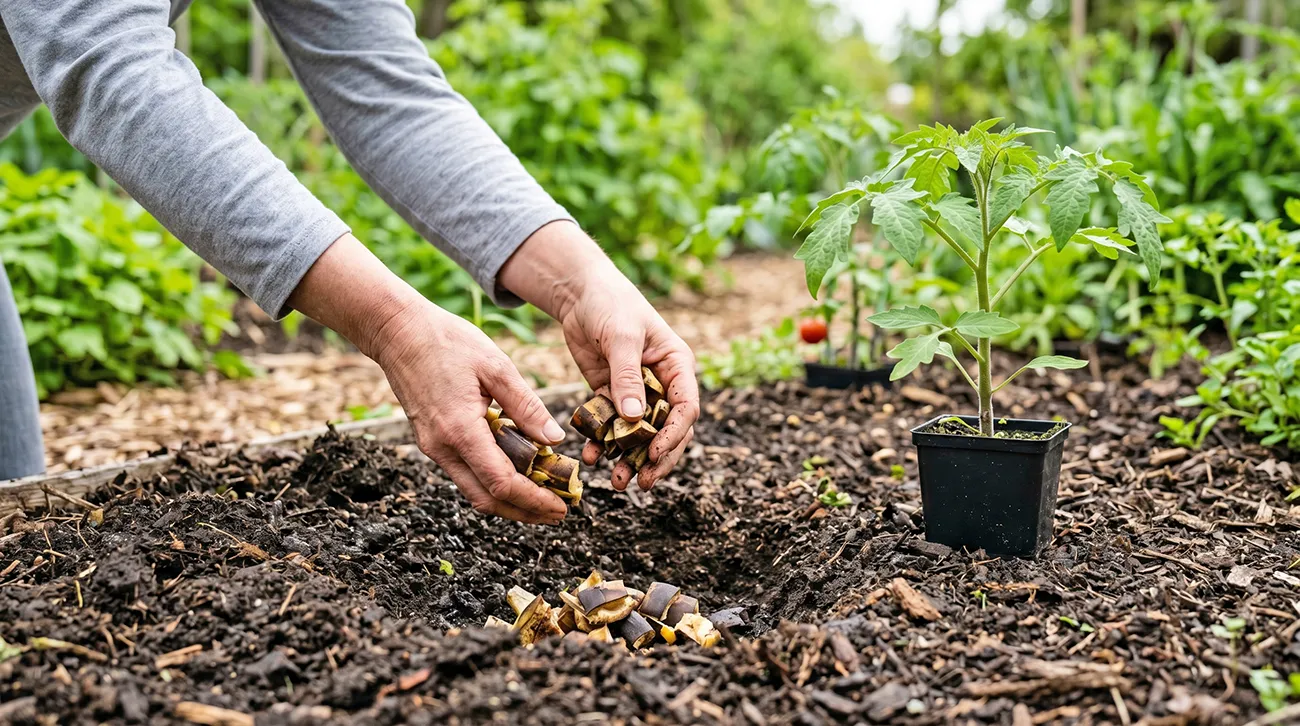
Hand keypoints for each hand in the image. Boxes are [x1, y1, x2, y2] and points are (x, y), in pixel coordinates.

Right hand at [289, 234, 568, 523]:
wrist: (397, 331)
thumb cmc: (447, 341)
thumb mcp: (497, 367)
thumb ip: (527, 406)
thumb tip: (554, 441)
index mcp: (461, 430)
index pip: (502, 484)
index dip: (535, 501)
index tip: (562, 505)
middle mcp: (443, 447)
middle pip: (488, 500)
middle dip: (525, 512)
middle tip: (559, 512)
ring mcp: (434, 447)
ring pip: (474, 491)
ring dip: (509, 501)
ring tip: (543, 498)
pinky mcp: (432, 442)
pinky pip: (465, 473)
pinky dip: (492, 482)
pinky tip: (517, 474)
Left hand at [500, 222, 699, 490]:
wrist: (579, 294)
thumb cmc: (611, 304)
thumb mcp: (622, 338)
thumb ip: (627, 377)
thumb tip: (634, 418)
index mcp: (676, 366)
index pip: (685, 408)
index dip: (673, 435)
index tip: (653, 453)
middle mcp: (662, 383)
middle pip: (666, 430)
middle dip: (655, 458)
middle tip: (641, 482)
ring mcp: (636, 392)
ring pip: (638, 434)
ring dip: (628, 458)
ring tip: (617, 482)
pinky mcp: (611, 395)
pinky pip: (610, 426)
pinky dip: (602, 443)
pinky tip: (590, 457)